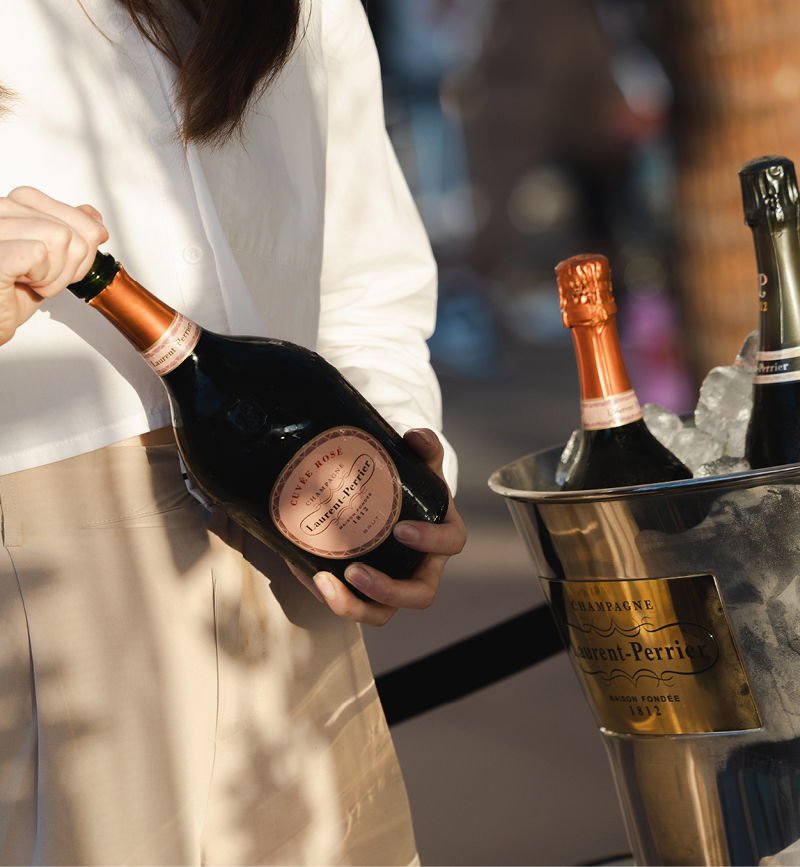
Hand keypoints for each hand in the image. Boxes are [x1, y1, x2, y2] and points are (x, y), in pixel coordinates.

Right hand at [0, 186, 108, 345]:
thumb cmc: (10, 293)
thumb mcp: (49, 260)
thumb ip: (70, 233)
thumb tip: (94, 219)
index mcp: (15, 205)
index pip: (75, 214)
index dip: (84, 248)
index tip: (62, 266)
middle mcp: (2, 209)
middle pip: (72, 232)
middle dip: (70, 268)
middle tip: (41, 279)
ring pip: (61, 238)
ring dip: (54, 275)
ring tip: (29, 281)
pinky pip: (40, 253)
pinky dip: (40, 279)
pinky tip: (20, 283)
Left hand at [307, 428, 466, 626]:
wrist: (389, 500)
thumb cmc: (410, 485)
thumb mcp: (420, 463)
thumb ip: (423, 446)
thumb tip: (416, 436)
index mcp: (443, 536)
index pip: (450, 543)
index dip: (430, 541)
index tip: (401, 529)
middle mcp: (423, 568)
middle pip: (418, 595)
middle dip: (387, 590)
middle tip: (355, 571)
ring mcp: (395, 584)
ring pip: (383, 613)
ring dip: (355, 606)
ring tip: (325, 583)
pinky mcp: (367, 593)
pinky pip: (354, 604)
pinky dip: (331, 595)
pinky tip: (309, 575)